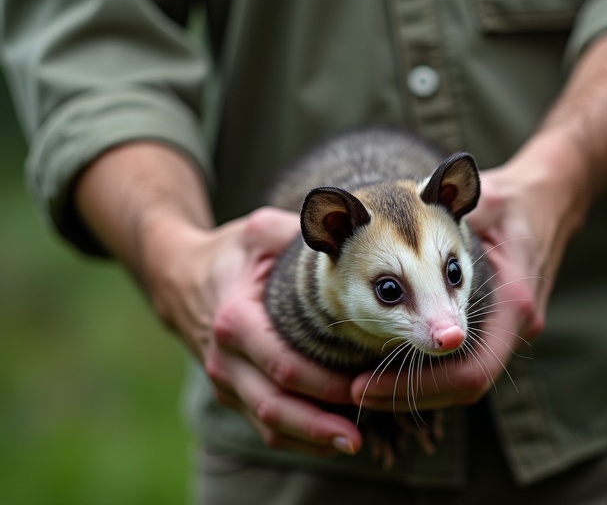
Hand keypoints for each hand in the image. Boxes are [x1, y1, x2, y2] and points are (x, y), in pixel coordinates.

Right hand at [144, 207, 363, 455]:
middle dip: (316, 426)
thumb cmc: (231, 253)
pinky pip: (263, 426)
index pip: (282, 363)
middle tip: (358, 437)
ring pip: (267, 424)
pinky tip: (329, 440)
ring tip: (352, 443)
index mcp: (234, 320)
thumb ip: (300, 231)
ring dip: (309, 439)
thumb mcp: (260, 232)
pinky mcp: (232, 393)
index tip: (361, 388)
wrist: (179, 278)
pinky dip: (296, 438)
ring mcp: (225, 381)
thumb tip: (349, 229)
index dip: (322, 382)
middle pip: (273, 405)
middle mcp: (224, 358)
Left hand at [350, 134, 590, 411]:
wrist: (549, 200)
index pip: (467, 371)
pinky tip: (391, 361)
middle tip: (354, 389)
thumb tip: (387, 212)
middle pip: (462, 387)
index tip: (361, 383)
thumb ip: (442, 214)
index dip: (414, 386)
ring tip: (364, 382)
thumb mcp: (479, 203)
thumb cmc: (509, 199)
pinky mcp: (502, 330)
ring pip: (463, 382)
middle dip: (406, 392)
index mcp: (512, 301)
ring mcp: (513, 332)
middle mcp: (518, 325)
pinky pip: (465, 364)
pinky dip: (429, 369)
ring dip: (414, 386)